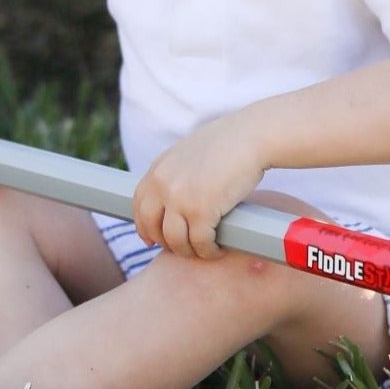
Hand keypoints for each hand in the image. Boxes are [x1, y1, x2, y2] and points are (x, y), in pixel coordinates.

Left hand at [132, 117, 267, 258]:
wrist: (251, 137)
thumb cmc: (229, 143)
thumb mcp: (189, 153)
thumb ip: (176, 173)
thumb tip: (174, 198)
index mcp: (158, 168)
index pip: (139, 204)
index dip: (144, 226)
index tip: (153, 239)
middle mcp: (163, 184)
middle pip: (152, 227)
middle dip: (166, 243)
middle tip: (183, 248)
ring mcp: (179, 199)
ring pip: (176, 241)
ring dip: (190, 250)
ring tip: (204, 250)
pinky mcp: (201, 211)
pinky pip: (200, 243)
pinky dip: (209, 251)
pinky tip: (217, 249)